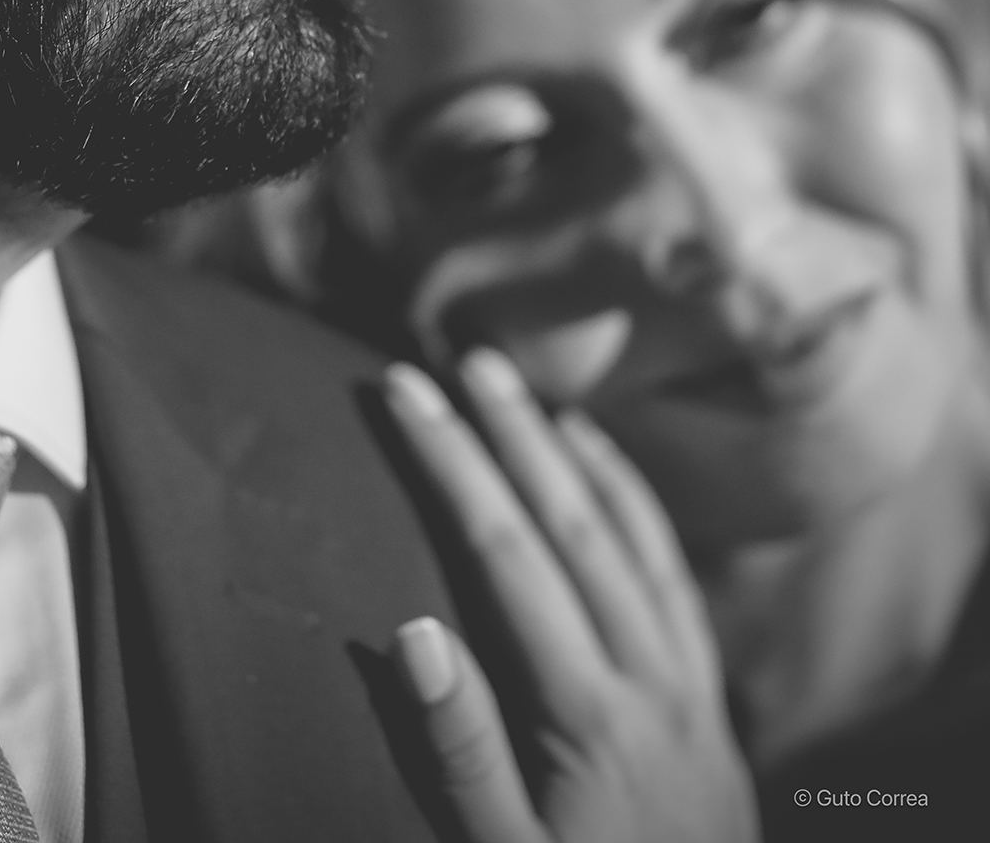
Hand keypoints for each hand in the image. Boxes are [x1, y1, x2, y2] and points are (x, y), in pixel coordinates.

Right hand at [383, 348, 757, 842]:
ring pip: (630, 536)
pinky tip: (606, 475)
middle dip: (508, 433)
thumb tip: (409, 631)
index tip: (404, 394)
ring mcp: (688, 682)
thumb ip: (461, 754)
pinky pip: (674, 574)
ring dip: (574, 454)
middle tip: (459, 360)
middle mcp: (648, 677)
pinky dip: (637, 507)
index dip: (451, 463)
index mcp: (588, 714)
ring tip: (525, 393)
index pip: (506, 553)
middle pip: (569, 523)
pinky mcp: (708, 696)